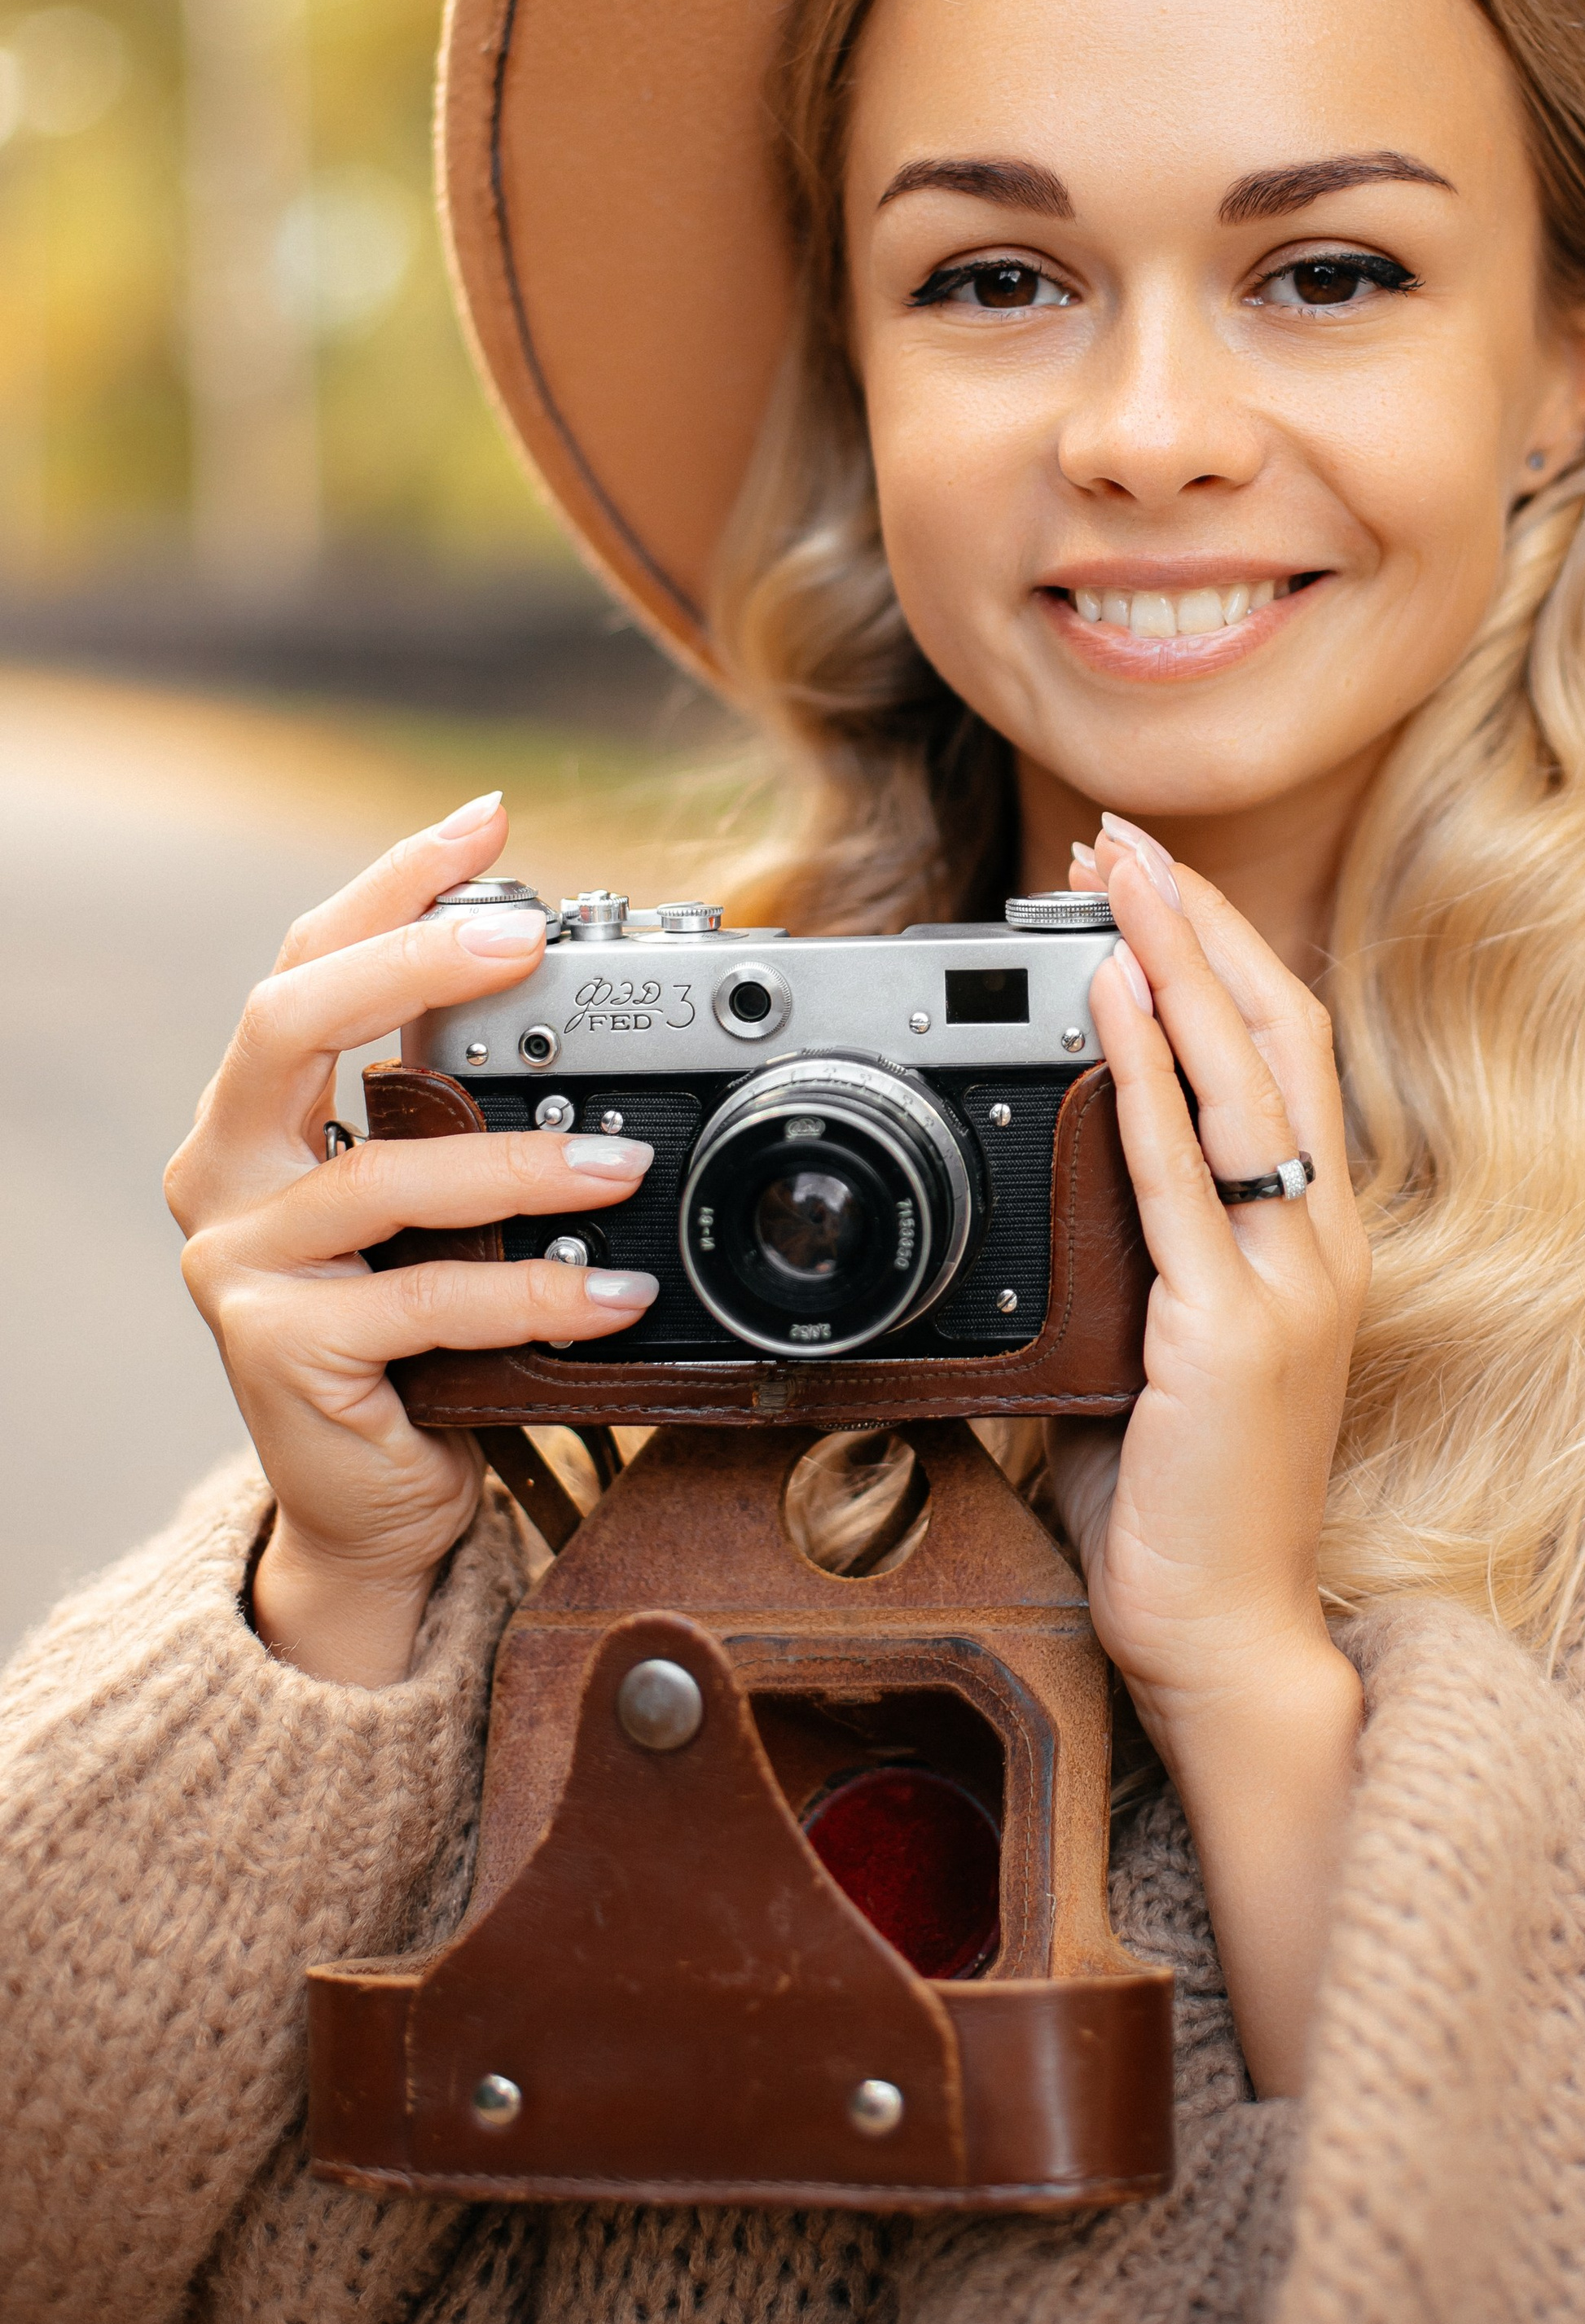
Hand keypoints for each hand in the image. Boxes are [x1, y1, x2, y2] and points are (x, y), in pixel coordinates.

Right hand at [166, 793, 658, 1686]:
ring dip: (519, 1160)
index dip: (391, 885)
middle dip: (410, 959)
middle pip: (290, 1021)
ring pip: (381, 1174)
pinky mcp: (277, 1349)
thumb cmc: (413, 1333)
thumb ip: (458, 1105)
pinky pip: (423, 1299)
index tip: (486, 822)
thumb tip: (568, 982)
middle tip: (527, 937)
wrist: (369, 1501)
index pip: (307, 963)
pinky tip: (613, 1290)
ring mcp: (239, 1262)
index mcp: (255, 1114)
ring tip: (623, 1162)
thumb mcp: (435, 1200)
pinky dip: (533, 1292)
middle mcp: (222, 1172)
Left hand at [1052, 815, 1368, 1725]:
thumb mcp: (1159, 1345)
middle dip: (1196, 919)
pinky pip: (1179, 1172)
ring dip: (1173, 959)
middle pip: (1277, 1032)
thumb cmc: (1181, 1504)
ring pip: (1242, 1077)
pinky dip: (1145, 1070)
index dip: (1224, 954)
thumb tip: (1054, 1169)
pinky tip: (1111, 998)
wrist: (1223, 1637)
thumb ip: (1131, 1251)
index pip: (1285, 1055)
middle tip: (1125, 832)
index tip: (1150, 880)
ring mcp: (1288, 1285)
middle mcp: (1321, 1245)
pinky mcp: (1229, 1333)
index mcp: (1314, 1242)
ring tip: (1116, 873)